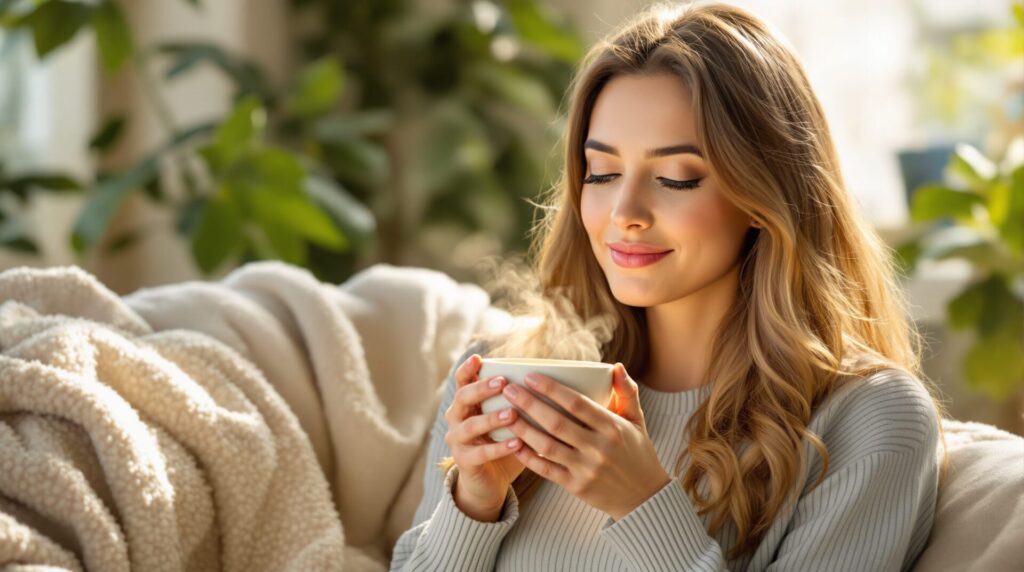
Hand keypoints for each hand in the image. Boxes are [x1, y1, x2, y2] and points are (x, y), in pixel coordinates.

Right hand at [444, 354, 526, 517]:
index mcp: (466, 402)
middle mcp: (456, 418)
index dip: (468, 369)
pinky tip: (518, 443)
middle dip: (481, 389)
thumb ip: (521, 400)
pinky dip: (500, 447)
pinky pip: (481, 453)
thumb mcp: (510, 418)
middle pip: (462, 398)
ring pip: (470, 425)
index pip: (462, 380)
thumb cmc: (505, 441)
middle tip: (501, 383)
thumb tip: (555, 379)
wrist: (490, 480)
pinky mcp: (464, 461)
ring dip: (492, 418)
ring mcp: (457, 440)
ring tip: (513, 413)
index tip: (479, 358)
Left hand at [503, 362, 671, 520]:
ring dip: (523, 429)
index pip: (576, 403)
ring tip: (505, 413)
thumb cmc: (637, 453)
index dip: (551, 389)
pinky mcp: (576, 486)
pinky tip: (513, 444)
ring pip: (547, 446)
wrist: (643, 498)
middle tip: (509, 390)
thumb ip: (626, 393)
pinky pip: (546, 470)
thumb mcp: (637, 421)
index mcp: (612, 428)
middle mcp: (598, 448)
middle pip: (556, 422)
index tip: (530, 376)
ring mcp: (586, 469)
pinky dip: (528, 457)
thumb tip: (616, 366)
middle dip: (529, 404)